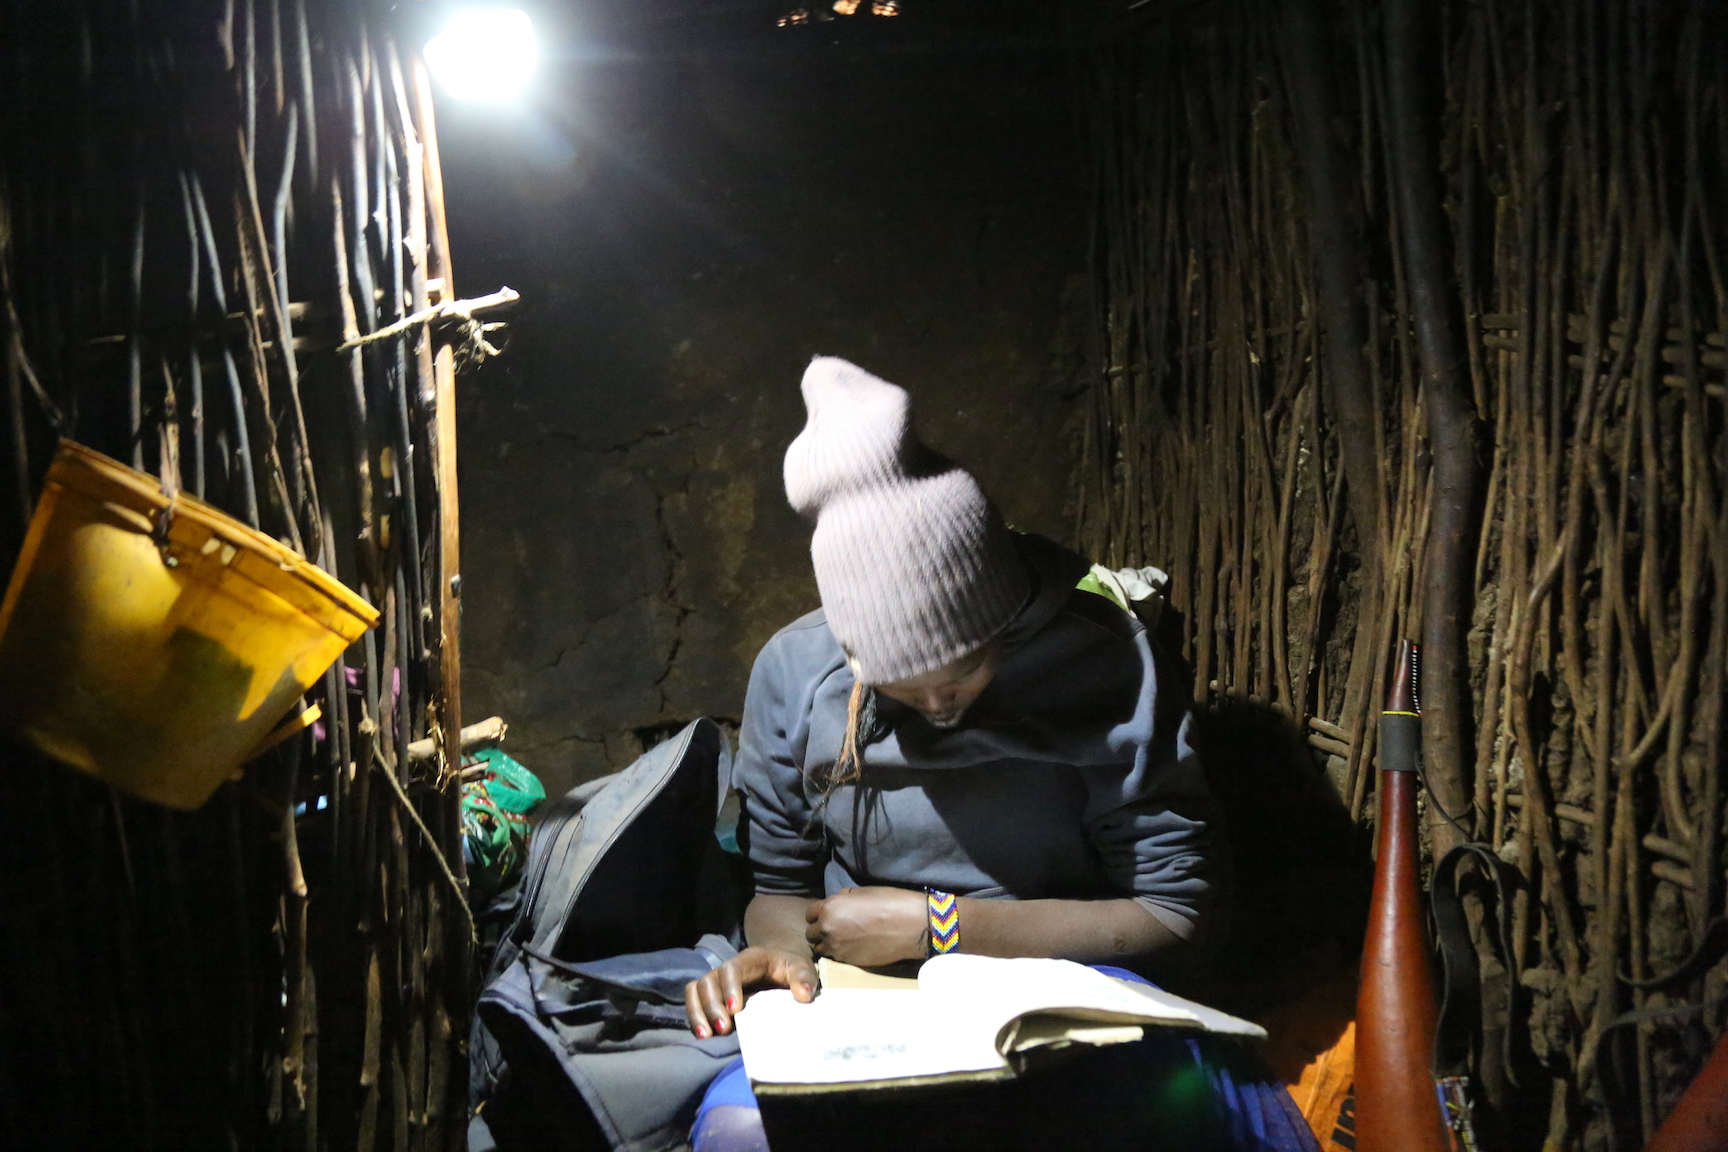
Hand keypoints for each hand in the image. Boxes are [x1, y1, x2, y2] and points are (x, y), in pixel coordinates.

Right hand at [684, 946, 817, 1038]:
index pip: (732, 968)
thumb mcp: (802, 969)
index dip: (730, 987)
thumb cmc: (791, 969)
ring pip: (696, 990)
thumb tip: (803, 995)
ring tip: (707, 1036)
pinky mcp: (713, 995)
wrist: (781, 968)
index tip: (735, 1010)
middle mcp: (728, 968)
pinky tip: (704, 1036)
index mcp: (750, 959)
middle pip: (709, 980)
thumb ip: (804, 979)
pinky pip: (694, 1001)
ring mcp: (717, 981)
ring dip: (698, 1013)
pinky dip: (694, 1017)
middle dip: (712, 1006)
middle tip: (723, 1030)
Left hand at [805, 886, 928, 967]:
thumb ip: (844, 898)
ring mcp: (837, 948)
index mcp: (829, 908)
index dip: (818, 914)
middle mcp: (827, 929)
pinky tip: (853, 947)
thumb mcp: (863, 892)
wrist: (909, 926)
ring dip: (828, 944)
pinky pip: (835, 958)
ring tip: (843, 940)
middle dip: (820, 930)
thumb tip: (839, 901)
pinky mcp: (848, 962)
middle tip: (835, 928)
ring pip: (821, 949)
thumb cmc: (889, 902)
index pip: (809, 913)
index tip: (828, 915)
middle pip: (811, 934)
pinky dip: (839, 953)